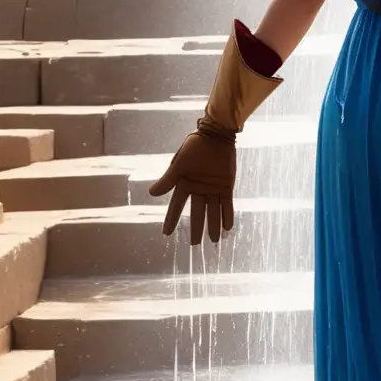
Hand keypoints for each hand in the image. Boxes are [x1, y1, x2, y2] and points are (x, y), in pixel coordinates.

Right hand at [148, 128, 235, 243]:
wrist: (215, 136)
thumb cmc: (194, 147)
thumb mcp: (179, 164)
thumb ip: (168, 180)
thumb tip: (152, 194)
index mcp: (184, 184)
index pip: (176, 206)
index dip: (171, 220)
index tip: (166, 233)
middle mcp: (198, 189)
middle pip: (197, 213)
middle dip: (196, 229)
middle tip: (194, 245)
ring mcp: (213, 189)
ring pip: (213, 211)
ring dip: (214, 226)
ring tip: (214, 241)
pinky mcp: (226, 186)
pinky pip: (227, 204)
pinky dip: (227, 215)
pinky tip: (228, 228)